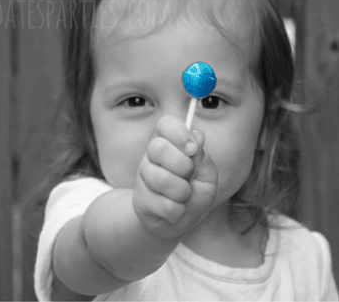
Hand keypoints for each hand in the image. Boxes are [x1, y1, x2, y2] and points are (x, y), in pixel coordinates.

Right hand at [133, 118, 216, 237]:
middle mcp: (151, 155)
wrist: (179, 223)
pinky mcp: (140, 200)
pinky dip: (177, 211)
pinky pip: (163, 204)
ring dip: (182, 193)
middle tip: (189, 176)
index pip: (166, 124)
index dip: (179, 133)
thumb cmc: (195, 194)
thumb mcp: (207, 176)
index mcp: (169, 142)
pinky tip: (175, 210)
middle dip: (183, 166)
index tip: (192, 149)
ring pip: (161, 179)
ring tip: (184, 197)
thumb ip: (203, 158)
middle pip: (159, 148)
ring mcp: (143, 177)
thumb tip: (198, 136)